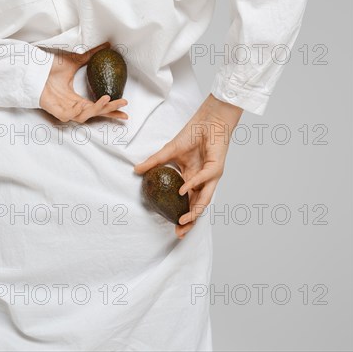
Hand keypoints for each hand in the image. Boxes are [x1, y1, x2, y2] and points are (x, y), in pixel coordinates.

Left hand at [39, 42, 128, 123]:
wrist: (33, 67)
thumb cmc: (50, 68)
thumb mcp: (75, 60)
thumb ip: (91, 55)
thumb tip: (107, 45)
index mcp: (78, 98)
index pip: (98, 107)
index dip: (111, 110)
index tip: (125, 111)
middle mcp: (73, 106)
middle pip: (95, 113)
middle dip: (110, 110)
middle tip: (122, 103)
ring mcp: (64, 109)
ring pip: (85, 116)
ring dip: (97, 109)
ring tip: (107, 99)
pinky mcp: (55, 110)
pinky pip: (69, 116)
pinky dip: (78, 112)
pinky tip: (84, 105)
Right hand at [134, 93, 242, 238]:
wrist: (208, 120)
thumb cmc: (193, 134)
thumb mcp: (169, 151)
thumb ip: (154, 162)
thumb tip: (136, 170)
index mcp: (193, 179)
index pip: (188, 202)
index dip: (182, 215)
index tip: (173, 228)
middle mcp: (203, 180)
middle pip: (198, 206)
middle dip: (189, 222)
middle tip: (178, 232)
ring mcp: (210, 176)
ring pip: (205, 199)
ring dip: (194, 211)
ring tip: (183, 220)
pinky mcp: (216, 167)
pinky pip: (204, 179)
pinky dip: (192, 185)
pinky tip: (182, 191)